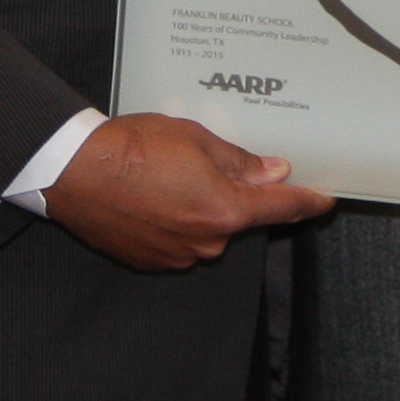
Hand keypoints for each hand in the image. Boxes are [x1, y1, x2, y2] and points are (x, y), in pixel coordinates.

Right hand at [44, 113, 332, 270]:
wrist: (75, 172)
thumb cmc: (133, 149)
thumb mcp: (196, 139)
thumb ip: (240, 162)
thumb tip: (273, 173)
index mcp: (226, 210)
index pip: (282, 209)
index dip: (307, 203)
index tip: (324, 201)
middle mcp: (208, 242)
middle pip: (238, 218)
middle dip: (231, 194)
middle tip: (202, 163)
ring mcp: (178, 256)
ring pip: (206, 230)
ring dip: (198, 208)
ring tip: (166, 176)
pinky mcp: (151, 261)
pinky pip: (178, 241)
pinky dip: (174, 221)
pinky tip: (151, 196)